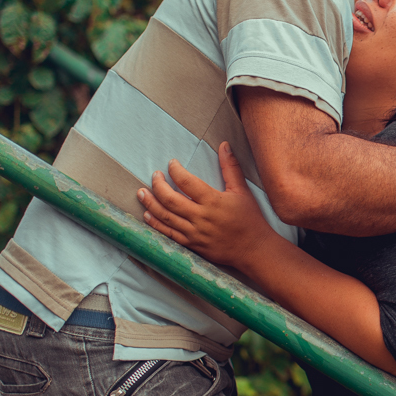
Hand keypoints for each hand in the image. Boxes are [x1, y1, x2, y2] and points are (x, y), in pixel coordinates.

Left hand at [137, 142, 273, 270]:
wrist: (254, 249)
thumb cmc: (250, 219)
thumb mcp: (242, 191)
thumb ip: (231, 167)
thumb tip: (224, 145)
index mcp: (214, 201)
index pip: (187, 182)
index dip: (175, 170)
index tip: (172, 163)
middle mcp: (201, 217)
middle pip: (170, 199)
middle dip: (158, 185)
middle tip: (155, 175)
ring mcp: (195, 233)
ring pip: (165, 216)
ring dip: (150, 203)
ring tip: (141, 192)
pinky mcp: (191, 245)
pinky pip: (168, 234)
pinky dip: (155, 223)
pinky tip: (147, 214)